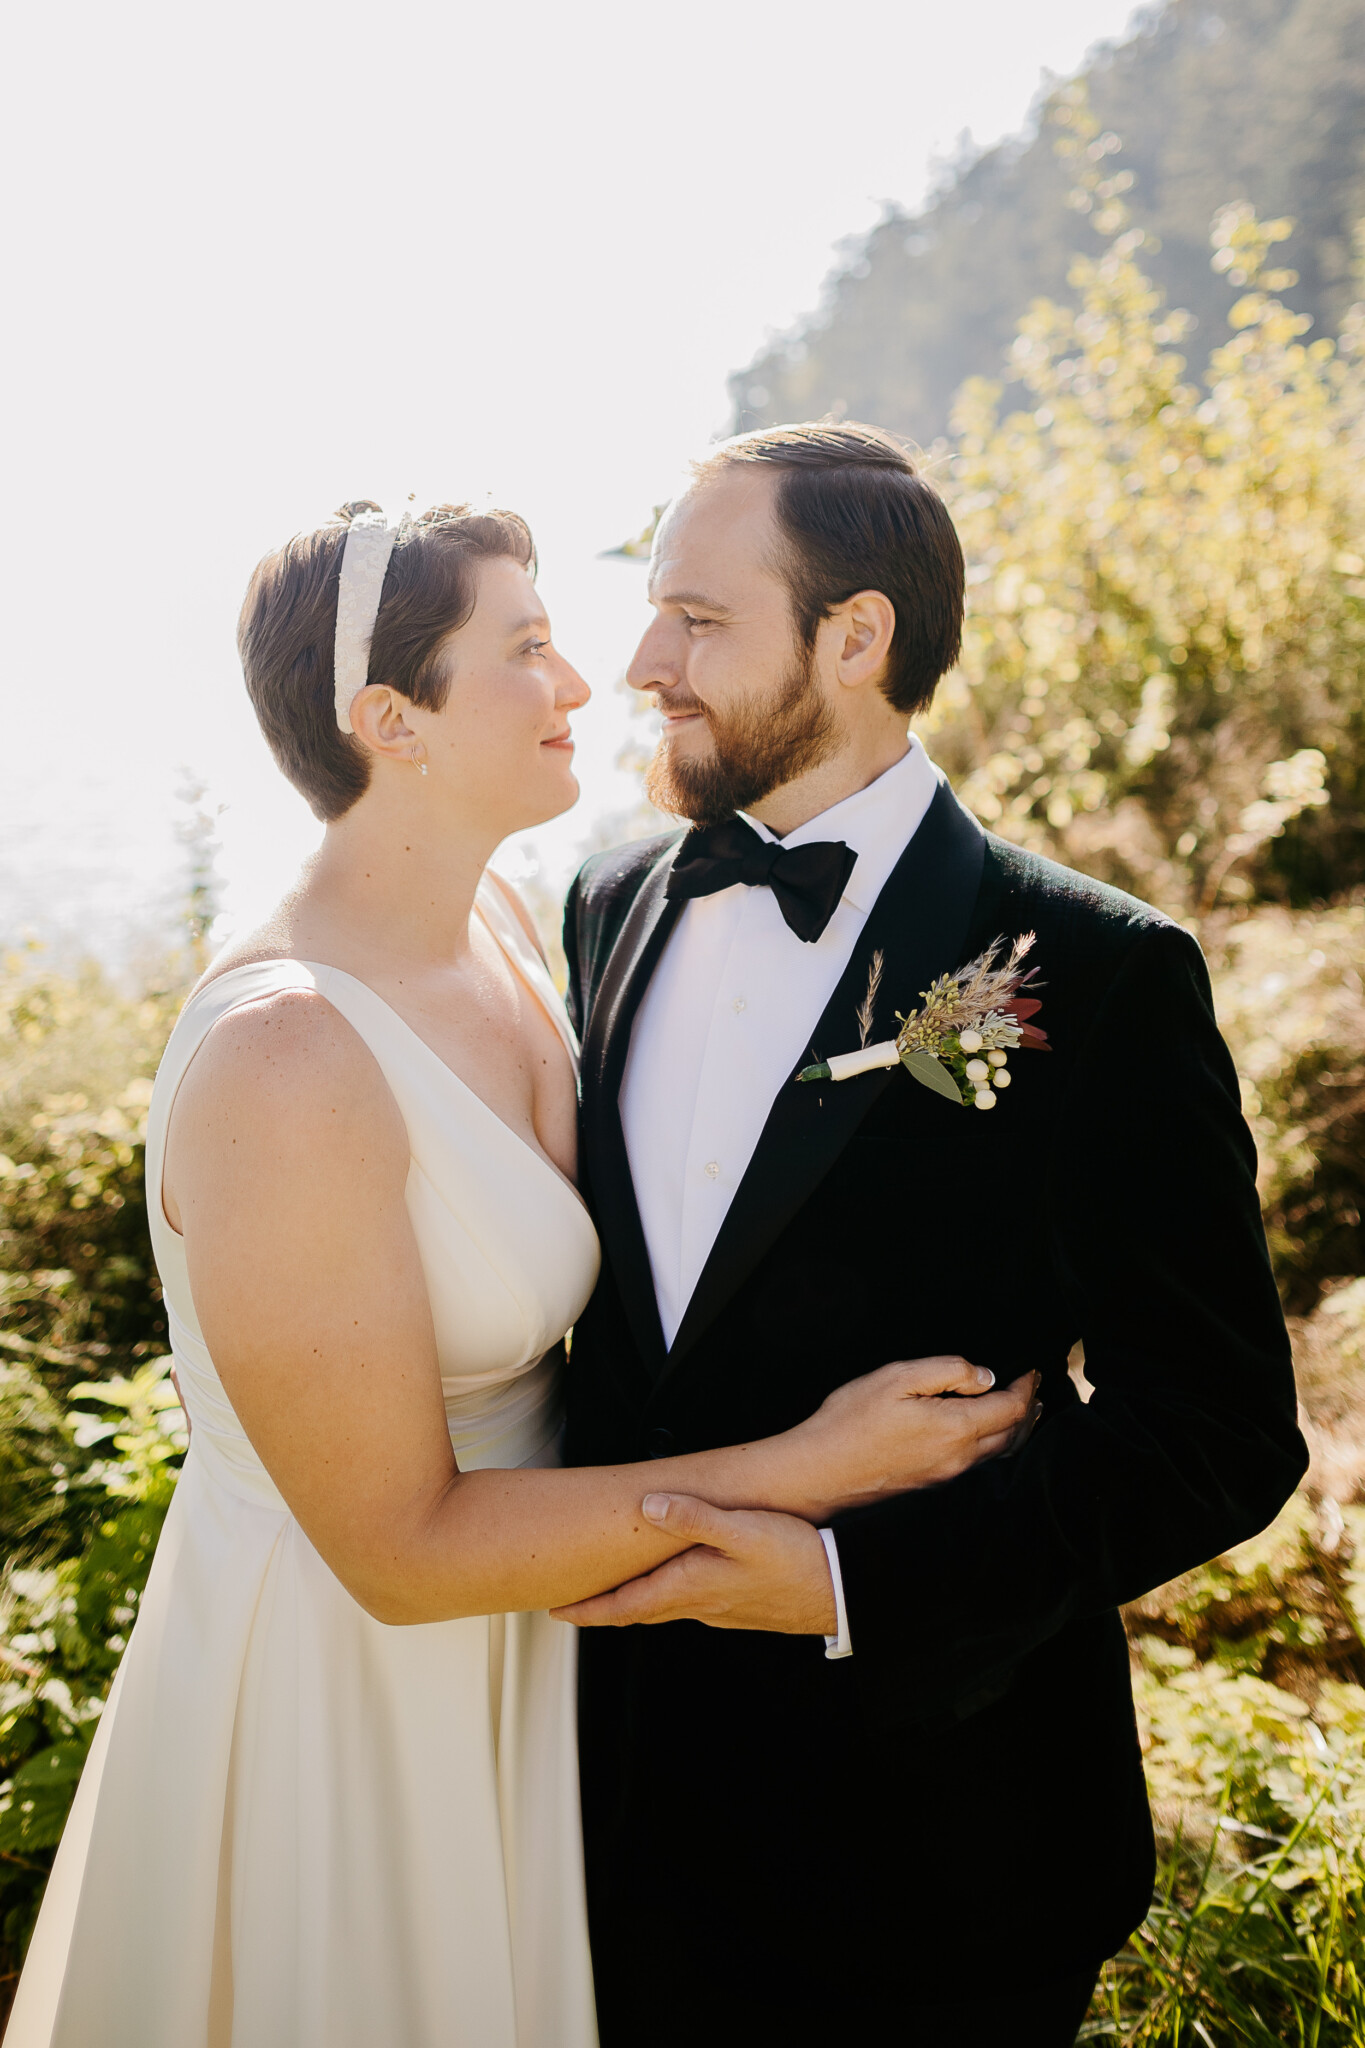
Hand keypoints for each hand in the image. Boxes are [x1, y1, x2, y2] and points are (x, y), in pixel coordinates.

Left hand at [551, 1493, 837, 1634]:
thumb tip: (647, 1505)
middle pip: (639, 1612)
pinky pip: (691, 1605)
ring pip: (665, 1609)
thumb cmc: (796, 1557)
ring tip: (614, 1592)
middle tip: (571, 1605)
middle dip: (603, 1610)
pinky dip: (667, 1598)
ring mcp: (722, 1610)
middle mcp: (701, 1606)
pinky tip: (676, 1584)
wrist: (844, 1591)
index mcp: (692, 1588)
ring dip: (635, 1604)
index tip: (555, 1611)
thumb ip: (695, 1517)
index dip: (587, 1610)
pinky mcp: (742, 1607)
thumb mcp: (744, 1530)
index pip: (625, 1606)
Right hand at [785, 1356, 1039, 1520]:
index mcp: (956, 1428)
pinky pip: (978, 1462)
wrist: (820, 1472)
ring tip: (1020, 1408)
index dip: (1026, 1387)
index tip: (1031, 1369)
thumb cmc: (851, 1421)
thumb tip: (985, 1376)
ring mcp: (947, 1475)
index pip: (1011, 1408)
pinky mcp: (933, 1483)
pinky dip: (995, 1442)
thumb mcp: (896, 1378)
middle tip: (1032, 1386)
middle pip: (1013, 1435)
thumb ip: (947, 1371)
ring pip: (998, 1453)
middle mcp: (960, 1458)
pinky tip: (985, 1431)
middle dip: (1027, 1408)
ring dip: (1014, 1428)